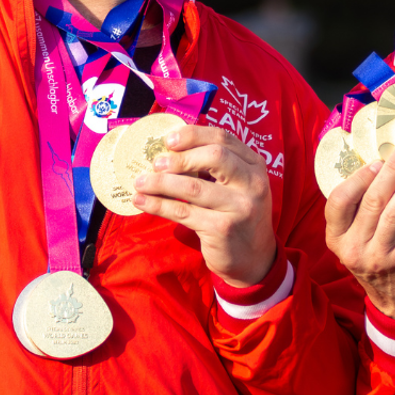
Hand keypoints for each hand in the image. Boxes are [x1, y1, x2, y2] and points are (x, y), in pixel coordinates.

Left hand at [131, 125, 277, 287]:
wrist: (254, 258)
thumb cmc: (236, 215)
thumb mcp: (237, 186)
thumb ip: (214, 167)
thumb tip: (169, 149)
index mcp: (254, 166)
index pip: (223, 138)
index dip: (193, 135)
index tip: (168, 139)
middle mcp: (252, 183)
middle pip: (214, 156)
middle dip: (180, 157)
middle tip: (156, 163)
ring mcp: (239, 207)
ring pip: (193, 187)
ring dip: (160, 182)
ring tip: (140, 182)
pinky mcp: (222, 229)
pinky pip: (183, 212)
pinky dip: (158, 204)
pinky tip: (141, 201)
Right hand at [325, 140, 394, 321]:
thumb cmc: (378, 259)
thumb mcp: (358, 240)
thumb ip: (362, 211)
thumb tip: (384, 164)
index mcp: (336, 239)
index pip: (339, 202)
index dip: (359, 178)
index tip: (378, 161)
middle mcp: (355, 248)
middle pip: (373, 200)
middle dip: (394, 168)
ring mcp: (382, 255)